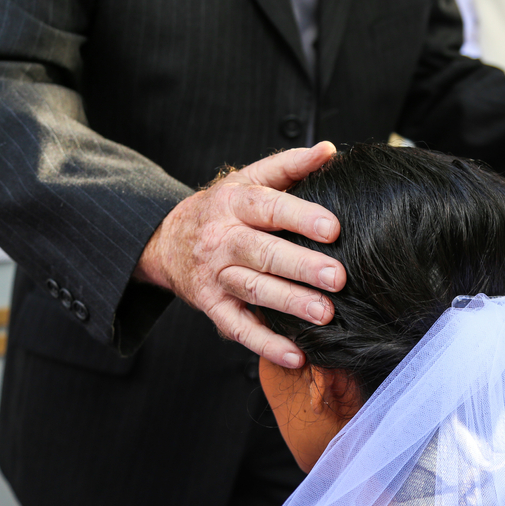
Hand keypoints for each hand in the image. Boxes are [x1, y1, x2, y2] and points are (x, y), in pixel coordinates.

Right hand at [134, 142, 346, 367]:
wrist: (166, 241)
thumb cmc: (225, 208)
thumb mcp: (249, 180)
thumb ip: (289, 166)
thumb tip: (330, 150)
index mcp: (234, 204)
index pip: (268, 207)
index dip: (300, 217)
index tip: (334, 228)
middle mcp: (222, 240)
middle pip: (262, 253)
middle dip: (301, 266)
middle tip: (338, 277)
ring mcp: (216, 276)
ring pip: (253, 290)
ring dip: (289, 303)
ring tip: (325, 314)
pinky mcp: (213, 308)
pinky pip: (239, 329)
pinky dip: (266, 345)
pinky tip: (296, 355)